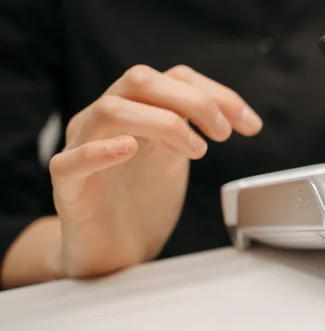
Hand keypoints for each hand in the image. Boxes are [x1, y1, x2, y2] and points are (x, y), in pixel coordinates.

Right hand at [49, 65, 261, 277]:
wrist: (113, 253)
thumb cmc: (142, 201)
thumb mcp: (175, 157)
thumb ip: (192, 128)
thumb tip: (236, 114)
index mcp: (135, 109)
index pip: (173, 77)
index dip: (217, 94)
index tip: (250, 125)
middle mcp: (104, 120)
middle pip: (140, 80)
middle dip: (192, 100)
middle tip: (223, 133)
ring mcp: (80, 149)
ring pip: (110, 110)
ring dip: (163, 122)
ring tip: (196, 151)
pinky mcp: (67, 188)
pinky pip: (70, 161)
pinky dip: (100, 151)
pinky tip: (129, 149)